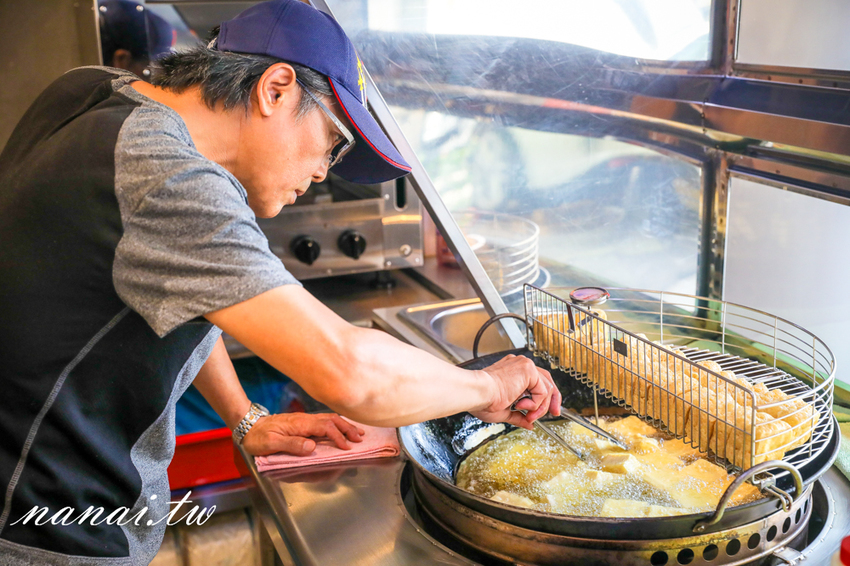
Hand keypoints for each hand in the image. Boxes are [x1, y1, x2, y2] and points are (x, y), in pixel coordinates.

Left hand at [241, 412, 364, 456]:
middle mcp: (304, 419)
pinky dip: (336, 424)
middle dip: (347, 428)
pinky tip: (341, 428)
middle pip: (331, 420)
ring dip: (344, 425)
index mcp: (299, 424)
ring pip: (329, 419)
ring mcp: (304, 420)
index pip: (325, 427)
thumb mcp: (270, 443)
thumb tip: (312, 447)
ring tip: (357, 432)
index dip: (338, 437)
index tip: (347, 447)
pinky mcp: (302, 423)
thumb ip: (291, 445)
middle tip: (361, 438)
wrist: (248, 425)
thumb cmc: (257, 436)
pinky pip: (324, 421)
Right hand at [470, 354, 560, 429]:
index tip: (550, 410)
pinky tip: (521, 406)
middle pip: (547, 381)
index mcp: (513, 372)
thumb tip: (529, 424)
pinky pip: (543, 390)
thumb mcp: (504, 411)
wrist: (478, 393)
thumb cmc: (483, 400)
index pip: (537, 381)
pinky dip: (536, 403)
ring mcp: (524, 365)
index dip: (546, 397)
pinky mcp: (528, 369)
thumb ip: (518, 416)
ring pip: (546, 388)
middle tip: (554, 413)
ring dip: (540, 407)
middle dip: (552, 400)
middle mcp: (520, 365)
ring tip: (527, 414)